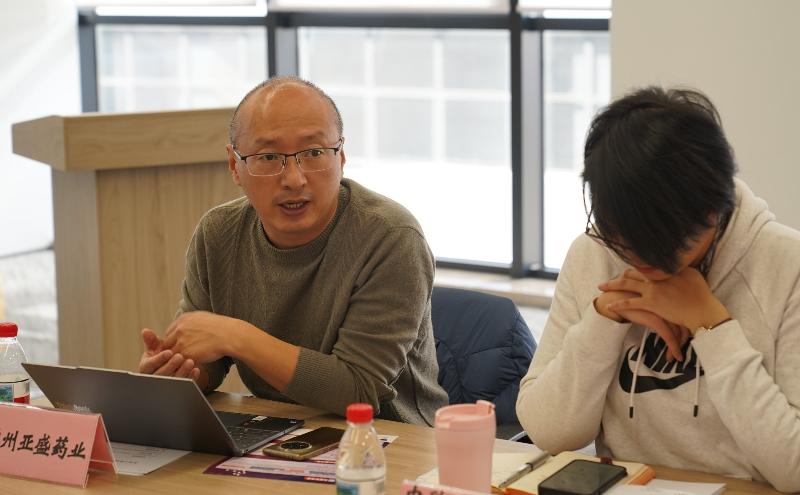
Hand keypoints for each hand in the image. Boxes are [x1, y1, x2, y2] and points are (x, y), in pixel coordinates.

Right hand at [138, 328, 200, 380]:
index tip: (169, 352)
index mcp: (146, 367)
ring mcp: (166, 385)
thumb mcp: (157, 348)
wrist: (175, 364)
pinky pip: (184, 385)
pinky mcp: (179, 388)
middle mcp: (154, 378)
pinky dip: (190, 377)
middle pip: (161, 374)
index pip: (149, 365)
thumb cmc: (163, 355)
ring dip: (182, 371)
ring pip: (173, 381)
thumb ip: (152, 340)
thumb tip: (145, 331)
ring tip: (190, 362)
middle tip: (180, 356)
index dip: (159, 359)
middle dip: (171, 365)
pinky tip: (196, 369)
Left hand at [161, 311, 243, 363]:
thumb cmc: (222, 327)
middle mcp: (179, 329)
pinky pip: (178, 362)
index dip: (173, 342)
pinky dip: (181, 366)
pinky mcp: (186, 353)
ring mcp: (181, 341)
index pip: (169, 333)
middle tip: (176, 359)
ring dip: (174, 361)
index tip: (177, 348)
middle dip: (171, 352)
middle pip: (166, 344)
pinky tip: (187, 368)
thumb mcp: (203, 317)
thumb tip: (189, 327)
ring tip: (180, 365)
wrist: (230, 335)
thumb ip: (192, 322)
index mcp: (183, 319)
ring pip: (170, 355)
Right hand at [595, 282, 685, 360]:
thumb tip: (670, 315)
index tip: (686, 336)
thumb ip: (659, 300)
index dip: (688, 326)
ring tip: (676, 356)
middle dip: (685, 338)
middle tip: (682, 348)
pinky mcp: (655, 318)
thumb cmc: (628, 297)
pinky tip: (675, 357)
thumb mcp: (646, 294)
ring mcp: (663, 309)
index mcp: (669, 293)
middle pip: (686, 321)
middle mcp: (669, 300)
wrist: (612, 299)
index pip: (686, 312)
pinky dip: (674, 348)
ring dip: (679, 346)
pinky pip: (669, 336)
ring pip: (679, 330)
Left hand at [601, 268, 730, 334]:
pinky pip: (629, 302)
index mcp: (666, 268)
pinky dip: (618, 304)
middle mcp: (657, 275)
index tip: (626, 266)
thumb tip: (674, 263)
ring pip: (627, 283)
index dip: (634, 264)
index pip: (646, 263)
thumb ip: (679, 268)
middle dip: (620, 273)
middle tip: (611, 277)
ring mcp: (652, 289)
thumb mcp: (692, 274)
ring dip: (612, 285)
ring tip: (601, 287)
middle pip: (632, 271)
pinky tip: (609, 305)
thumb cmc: (701, 295)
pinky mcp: (650, 303)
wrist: (702, 311)